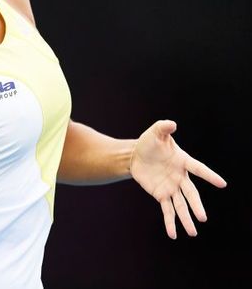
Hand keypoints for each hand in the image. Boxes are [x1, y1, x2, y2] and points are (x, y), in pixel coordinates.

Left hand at [130, 120, 226, 238]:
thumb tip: (171, 124)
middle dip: (196, 206)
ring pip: (181, 205)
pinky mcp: (161, 194)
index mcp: (183, 161)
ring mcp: (171, 187)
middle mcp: (180, 177)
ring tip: (193, 233)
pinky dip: (170, 222)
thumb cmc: (150, 142)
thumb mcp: (155, 132)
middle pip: (191, 194)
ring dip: (186, 219)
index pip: (198, 169)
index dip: (209, 176)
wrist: (136, 155)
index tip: (222, 184)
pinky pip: (167, 210)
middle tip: (203, 218)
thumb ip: (163, 127)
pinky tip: (173, 234)